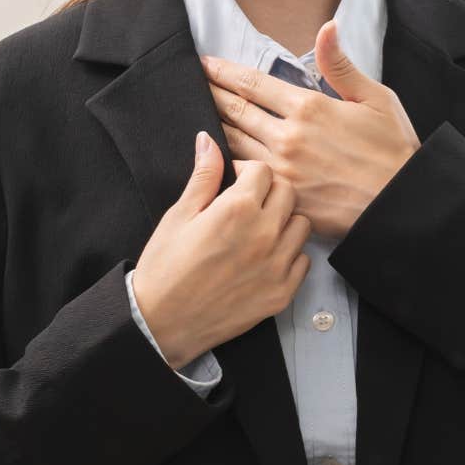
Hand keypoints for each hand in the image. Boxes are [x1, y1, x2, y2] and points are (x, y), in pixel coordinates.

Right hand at [132, 132, 312, 368]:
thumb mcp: (178, 215)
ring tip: (259, 230)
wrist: (160, 323)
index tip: (234, 181)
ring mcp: (276, 266)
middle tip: (248, 203)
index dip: (247, 171)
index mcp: (237, 210)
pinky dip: (290, 255)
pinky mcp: (282, 293)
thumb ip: (202, 176)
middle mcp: (264, 235)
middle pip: (288, 192)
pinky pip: (304, 261)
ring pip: (302, 224)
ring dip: (284, 221)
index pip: (263, 170)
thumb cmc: (164, 268)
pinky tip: (265, 257)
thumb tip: (208, 140)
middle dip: (269, 190)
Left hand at [200, 19, 421, 240]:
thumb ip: (340, 65)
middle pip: (235, 112)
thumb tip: (326, 26)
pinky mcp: (285, 199)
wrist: (404, 203)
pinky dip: (228, 166)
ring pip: (234, 146)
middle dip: (210, 94)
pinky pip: (245, 180)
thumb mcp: (375, 98)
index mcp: (308, 107)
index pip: (252, 84)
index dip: (223, 71)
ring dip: (214, 129)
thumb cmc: (394, 148)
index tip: (205, 64)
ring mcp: (283, 171)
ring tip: (198, 118)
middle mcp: (288, 137)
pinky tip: (218, 160)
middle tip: (192, 85)